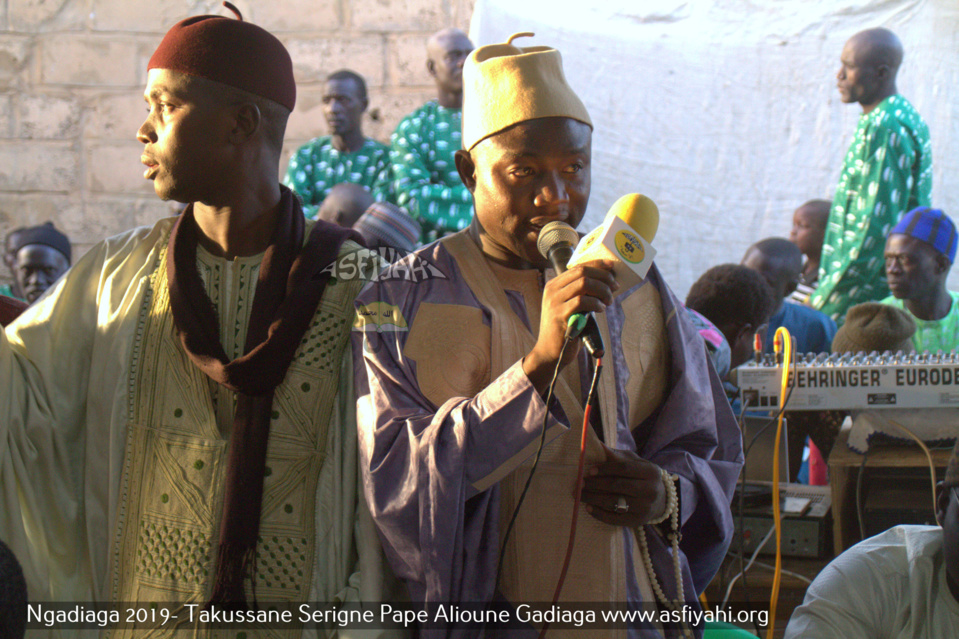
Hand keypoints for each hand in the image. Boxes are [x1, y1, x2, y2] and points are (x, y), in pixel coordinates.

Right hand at [523, 260, 617, 392]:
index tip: (612, 268)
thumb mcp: (570, 307)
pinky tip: (601, 309)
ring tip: (608, 301)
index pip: (578, 266)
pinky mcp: (559, 315)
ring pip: (584, 283)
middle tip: (615, 287)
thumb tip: (607, 283)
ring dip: (602, 290)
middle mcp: (552, 290)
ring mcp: (554, 302)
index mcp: (554, 285)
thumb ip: (582, 294)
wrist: (549, 352)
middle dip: (603, 277)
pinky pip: (582, 301)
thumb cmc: (565, 329)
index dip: (597, 265)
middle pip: (582, 272)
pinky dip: (596, 303)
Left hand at [581, 445, 666, 527]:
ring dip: (594, 499)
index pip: (624, 468)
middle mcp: (651, 490)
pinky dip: (599, 514)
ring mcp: (645, 508)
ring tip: (580, 495)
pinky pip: (615, 519)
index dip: (605, 469)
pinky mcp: (637, 521)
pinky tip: (588, 508)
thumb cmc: (642, 476)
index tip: (590, 471)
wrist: (661, 500)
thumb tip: (597, 445)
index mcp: (651, 472)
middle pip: (618, 486)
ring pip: (614, 503)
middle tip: (580, 483)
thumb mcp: (635, 462)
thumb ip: (617, 456)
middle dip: (596, 484)